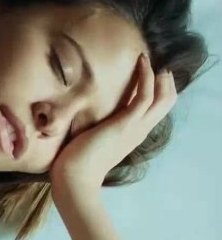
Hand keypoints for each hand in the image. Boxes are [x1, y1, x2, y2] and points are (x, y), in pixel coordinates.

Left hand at [50, 54, 176, 196]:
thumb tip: (86, 123)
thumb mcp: (93, 142)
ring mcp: (135, 127)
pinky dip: (146, 77)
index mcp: (132, 135)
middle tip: (159, 67)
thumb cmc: (77, 163)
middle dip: (165, 83)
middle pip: (165, 104)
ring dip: (157, 76)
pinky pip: (144, 95)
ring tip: (148, 60)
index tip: (153, 77)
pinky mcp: (126, 123)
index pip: (154, 112)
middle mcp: (139, 131)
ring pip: (161, 98)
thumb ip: (97, 132)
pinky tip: (142, 63)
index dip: (158, 94)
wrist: (75, 179)